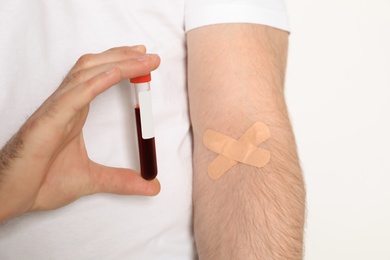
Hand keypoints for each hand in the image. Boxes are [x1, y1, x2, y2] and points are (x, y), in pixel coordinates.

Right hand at [0, 45, 160, 221]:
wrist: (10, 197)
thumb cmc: (40, 183)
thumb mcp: (92, 180)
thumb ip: (122, 180)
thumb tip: (153, 186)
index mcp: (74, 112)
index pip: (98, 78)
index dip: (120, 66)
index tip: (143, 60)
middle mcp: (66, 105)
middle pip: (95, 68)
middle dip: (122, 56)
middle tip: (147, 52)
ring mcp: (56, 111)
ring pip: (86, 75)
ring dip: (116, 63)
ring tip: (141, 57)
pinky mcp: (47, 122)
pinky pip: (73, 96)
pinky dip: (94, 83)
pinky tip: (114, 74)